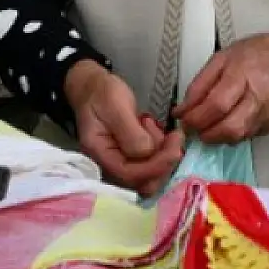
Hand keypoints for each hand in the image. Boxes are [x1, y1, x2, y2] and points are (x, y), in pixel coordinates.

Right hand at [64, 61, 184, 196]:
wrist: (94, 87)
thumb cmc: (102, 94)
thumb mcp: (115, 106)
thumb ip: (130, 132)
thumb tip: (148, 152)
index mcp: (100, 154)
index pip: (129, 174)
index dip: (155, 167)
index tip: (175, 149)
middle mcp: (110, 165)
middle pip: (143, 181)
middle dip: (163, 161)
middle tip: (173, 136)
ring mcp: (121, 162)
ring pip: (151, 173)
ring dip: (163, 152)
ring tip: (154, 125)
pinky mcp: (132, 157)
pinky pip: (152, 162)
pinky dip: (161, 148)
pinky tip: (154, 128)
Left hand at [175, 33, 268, 144]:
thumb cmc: (256, 54)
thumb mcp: (222, 58)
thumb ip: (200, 84)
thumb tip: (181, 110)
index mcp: (243, 75)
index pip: (217, 105)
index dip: (196, 117)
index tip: (182, 119)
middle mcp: (258, 98)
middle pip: (229, 128)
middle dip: (205, 134)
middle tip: (193, 128)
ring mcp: (267, 115)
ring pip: (237, 137)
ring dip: (216, 137)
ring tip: (207, 126)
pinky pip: (246, 136)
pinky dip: (230, 134)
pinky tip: (226, 122)